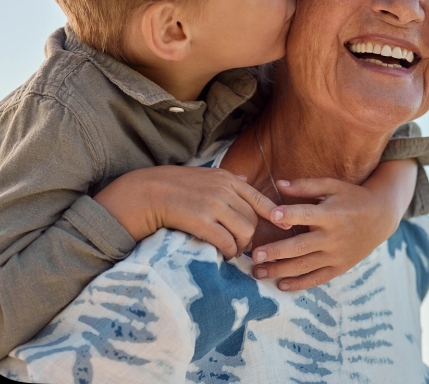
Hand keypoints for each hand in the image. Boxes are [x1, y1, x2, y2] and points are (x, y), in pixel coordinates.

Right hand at [94, 166, 276, 259]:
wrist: (147, 192)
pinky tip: (222, 254)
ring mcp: (214, 205)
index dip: (273, 216)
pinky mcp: (201, 222)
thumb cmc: (176, 185)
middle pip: (253, 219)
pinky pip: (227, 242)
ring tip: (232, 251)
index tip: (280, 227)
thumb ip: (227, 179)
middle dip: (251, 237)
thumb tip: (245, 179)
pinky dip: (228, 252)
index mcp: (228, 179)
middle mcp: (224, 190)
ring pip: (245, 232)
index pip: (260, 199)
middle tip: (242, 246)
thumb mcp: (205, 174)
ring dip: (241, 246)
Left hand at [251, 177, 399, 290]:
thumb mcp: (333, 186)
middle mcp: (333, 237)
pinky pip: (317, 278)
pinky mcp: (339, 267)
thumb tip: (279, 183)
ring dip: (280, 271)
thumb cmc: (351, 197)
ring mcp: (336, 255)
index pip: (307, 215)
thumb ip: (306, 185)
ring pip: (305, 266)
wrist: (381, 217)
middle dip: (277, 252)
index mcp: (331, 214)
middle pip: (301, 246)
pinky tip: (281, 285)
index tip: (272, 215)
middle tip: (255, 255)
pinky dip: (299, 284)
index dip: (290, 215)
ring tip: (258, 272)